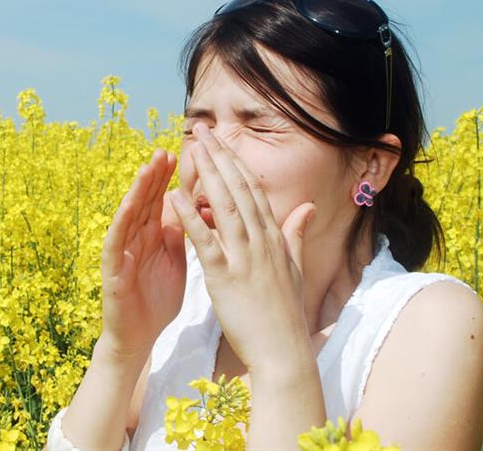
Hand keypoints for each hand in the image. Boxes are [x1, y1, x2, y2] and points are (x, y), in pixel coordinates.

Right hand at [99, 148, 187, 359]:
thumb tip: (190, 206)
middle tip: (165, 150)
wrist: (140, 337)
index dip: (171, 178)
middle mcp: (136, 238)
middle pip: (145, 200)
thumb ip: (179, 234)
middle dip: (155, 175)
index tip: (185, 154)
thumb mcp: (175, 260)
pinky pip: (116, 241)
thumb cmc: (157, 299)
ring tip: (147, 168)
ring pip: (129, 214)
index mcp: (154, 235)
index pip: (161, 199)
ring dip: (138, 190)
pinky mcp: (113, 270)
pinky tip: (129, 206)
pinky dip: (122, 222)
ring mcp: (122, 251)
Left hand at [169, 123, 316, 371]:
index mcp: (273, 238)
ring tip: (192, 149)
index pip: (253, 190)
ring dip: (207, 175)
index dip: (236, 163)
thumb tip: (308, 208)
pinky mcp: (225, 277)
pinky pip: (205, 241)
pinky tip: (174, 196)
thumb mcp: (293, 268)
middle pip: (238, 189)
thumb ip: (295, 234)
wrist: (283, 351)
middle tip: (203, 131)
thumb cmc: (285, 313)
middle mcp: (261, 241)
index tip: (222, 142)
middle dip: (220, 157)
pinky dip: (190, 217)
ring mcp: (244, 257)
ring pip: (224, 206)